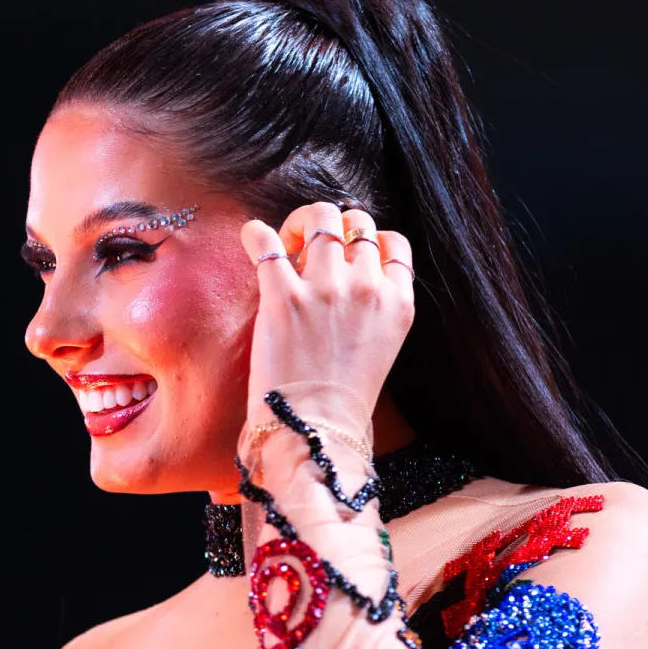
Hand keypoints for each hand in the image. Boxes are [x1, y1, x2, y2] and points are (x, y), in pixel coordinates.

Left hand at [239, 202, 415, 449]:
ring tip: (285, 245)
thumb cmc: (341, 399)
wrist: (315, 431)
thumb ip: (373, 308)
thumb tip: (348, 276)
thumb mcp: (380, 347)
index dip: (367, 240)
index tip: (345, 255)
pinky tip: (251, 237)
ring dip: (299, 223)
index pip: (392, 242)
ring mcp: (326, 289)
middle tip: (308, 248)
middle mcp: (366, 288)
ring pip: (320, 217)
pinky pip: (266, 241)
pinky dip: (256, 233)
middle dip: (332, 226)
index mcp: (396, 302)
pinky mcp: (283, 297)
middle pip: (357, 221)